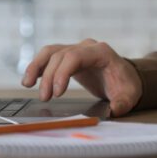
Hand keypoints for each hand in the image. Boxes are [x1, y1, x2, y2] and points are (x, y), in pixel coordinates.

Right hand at [21, 38, 141, 116]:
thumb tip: (113, 110)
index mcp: (101, 52)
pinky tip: (29, 79)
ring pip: (51, 52)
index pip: (75, 56)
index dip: (62, 73)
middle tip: (45, 99)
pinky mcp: (69, 56)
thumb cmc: (126, 85)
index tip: (57, 93)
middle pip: (60, 56)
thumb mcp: (129, 96)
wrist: (126, 77)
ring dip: (37, 67)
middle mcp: (87, 47)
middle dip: (49, 77)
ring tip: (27, 84)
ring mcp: (77, 49)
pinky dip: (38, 66)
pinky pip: (50, 56)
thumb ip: (122, 103)